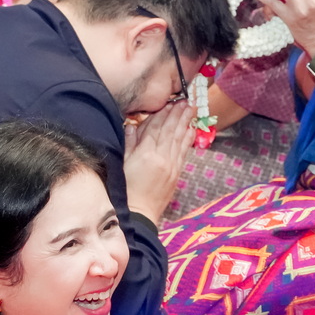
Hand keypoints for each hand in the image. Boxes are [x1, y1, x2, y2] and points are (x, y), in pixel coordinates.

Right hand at [122, 100, 192, 223]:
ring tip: (191, 109)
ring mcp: (171, 165)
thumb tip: (132, 125)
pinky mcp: (177, 173)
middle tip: (186, 100)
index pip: (156, 128)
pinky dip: (188, 139)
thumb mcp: (122, 164)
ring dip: (185, 122)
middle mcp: (161, 157)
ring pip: (179, 139)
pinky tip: (192, 129)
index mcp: (146, 153)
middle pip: (170, 130)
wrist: (139, 213)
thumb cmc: (126, 189)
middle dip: (178, 114)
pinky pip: (184, 151)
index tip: (170, 102)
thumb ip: (129, 143)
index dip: (163, 113)